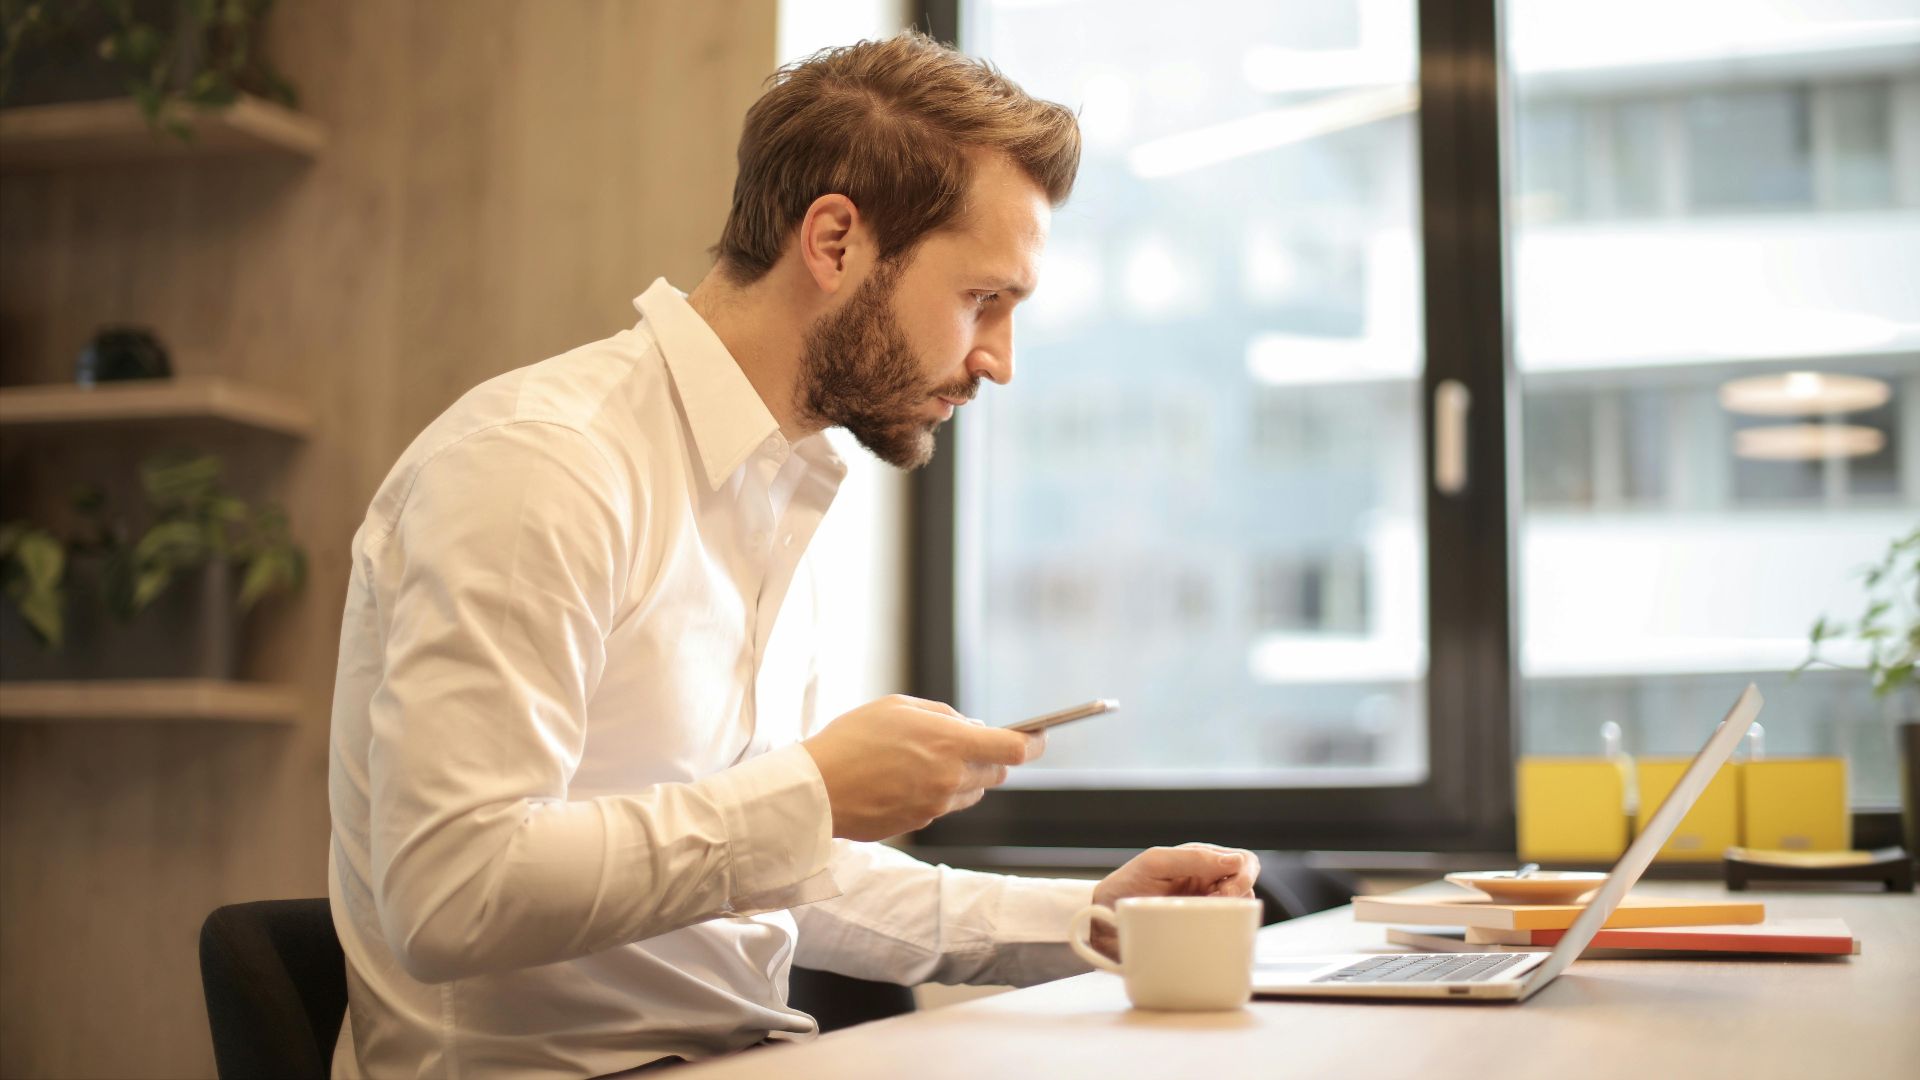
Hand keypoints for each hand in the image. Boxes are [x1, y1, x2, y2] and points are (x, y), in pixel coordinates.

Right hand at [801, 694, 1044, 841]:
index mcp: (950, 744)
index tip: (1039, 736)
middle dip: (990, 757)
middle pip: (997, 773)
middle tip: (966, 742)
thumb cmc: (852, 739)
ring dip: (964, 777)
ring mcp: (937, 806)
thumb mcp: (899, 707)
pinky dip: (937, 792)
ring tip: (925, 760)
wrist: (816, 790)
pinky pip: (944, 806)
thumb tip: (971, 726)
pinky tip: (904, 780)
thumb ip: (943, 716)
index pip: (1015, 749)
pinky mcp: (920, 824)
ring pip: (971, 792)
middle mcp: (951, 779)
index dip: (1034, 742)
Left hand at [1087, 843, 1259, 959]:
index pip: (1243, 861)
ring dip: (1231, 913)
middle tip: (1217, 903)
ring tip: (1204, 917)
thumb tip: (1235, 862)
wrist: (1101, 920)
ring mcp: (1205, 909)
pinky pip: (1225, 932)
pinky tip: (1207, 934)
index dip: (1243, 874)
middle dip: (1241, 894)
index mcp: (1201, 861)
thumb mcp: (1155, 864)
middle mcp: (1208, 883)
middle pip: (1247, 885)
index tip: (1225, 890)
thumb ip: (1192, 858)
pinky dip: (1225, 934)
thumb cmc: (1125, 886)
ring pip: (1240, 910)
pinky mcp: (1200, 932)